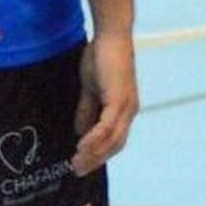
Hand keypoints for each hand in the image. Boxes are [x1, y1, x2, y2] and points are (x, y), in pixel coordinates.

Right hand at [72, 31, 136, 175]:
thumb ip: (87, 109)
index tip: (83, 163)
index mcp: (124, 109)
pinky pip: (106, 127)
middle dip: (96, 160)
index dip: (100, 153)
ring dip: (93, 154)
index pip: (114, 139)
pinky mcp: (119, 100)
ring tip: (76, 163)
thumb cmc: (101, 56)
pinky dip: (94, 139)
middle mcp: (129, 111)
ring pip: (112, 140)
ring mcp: (126, 107)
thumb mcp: (90, 88)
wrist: (111, 36)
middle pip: (115, 145)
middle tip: (78, 170)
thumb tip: (80, 132)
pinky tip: (81, 147)